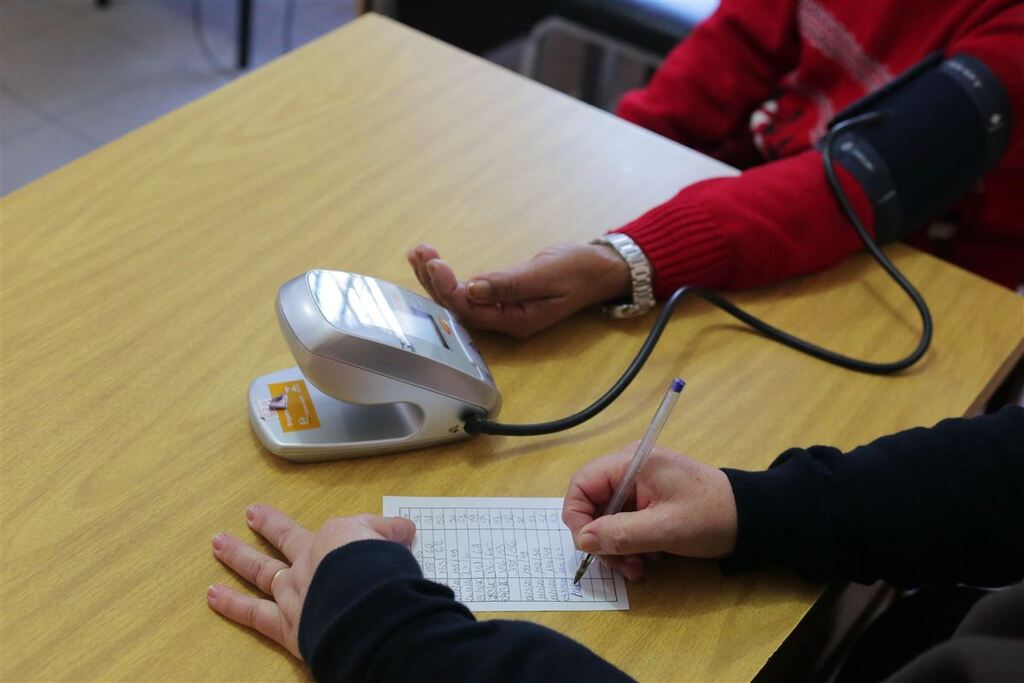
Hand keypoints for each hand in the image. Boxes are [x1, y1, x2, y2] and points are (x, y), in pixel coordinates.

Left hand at [207, 504, 414, 657]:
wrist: (364, 601)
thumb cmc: (382, 571)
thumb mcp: (396, 545)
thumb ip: (393, 535)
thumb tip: (404, 529)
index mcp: (337, 541)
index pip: (344, 531)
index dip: (360, 531)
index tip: (369, 531)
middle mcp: (309, 561)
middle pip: (286, 538)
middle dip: (269, 525)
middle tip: (251, 513)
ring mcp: (292, 591)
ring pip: (260, 570)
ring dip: (238, 556)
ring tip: (218, 543)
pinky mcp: (284, 624)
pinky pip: (252, 613)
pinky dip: (231, 605)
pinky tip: (211, 596)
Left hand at [406, 242, 630, 336]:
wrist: (601, 269)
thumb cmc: (580, 270)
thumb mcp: (547, 275)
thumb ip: (510, 284)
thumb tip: (473, 288)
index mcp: (515, 321)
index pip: (470, 310)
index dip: (448, 289)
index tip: (435, 263)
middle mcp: (503, 320)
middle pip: (458, 307)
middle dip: (434, 281)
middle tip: (419, 253)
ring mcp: (501, 309)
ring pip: (460, 298)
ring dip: (436, 278)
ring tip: (418, 253)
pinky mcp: (501, 296)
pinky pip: (468, 290)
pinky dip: (449, 276)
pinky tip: (432, 263)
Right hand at [562, 445, 736, 579]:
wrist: (750, 518)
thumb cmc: (710, 516)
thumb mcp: (664, 529)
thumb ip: (619, 534)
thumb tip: (582, 540)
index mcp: (631, 462)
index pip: (581, 484)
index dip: (577, 518)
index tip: (591, 548)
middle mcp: (629, 467)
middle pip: (592, 503)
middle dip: (602, 539)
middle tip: (622, 566)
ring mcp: (639, 483)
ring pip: (607, 517)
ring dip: (617, 547)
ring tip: (639, 568)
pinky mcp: (648, 498)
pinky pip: (624, 521)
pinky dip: (630, 543)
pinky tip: (649, 558)